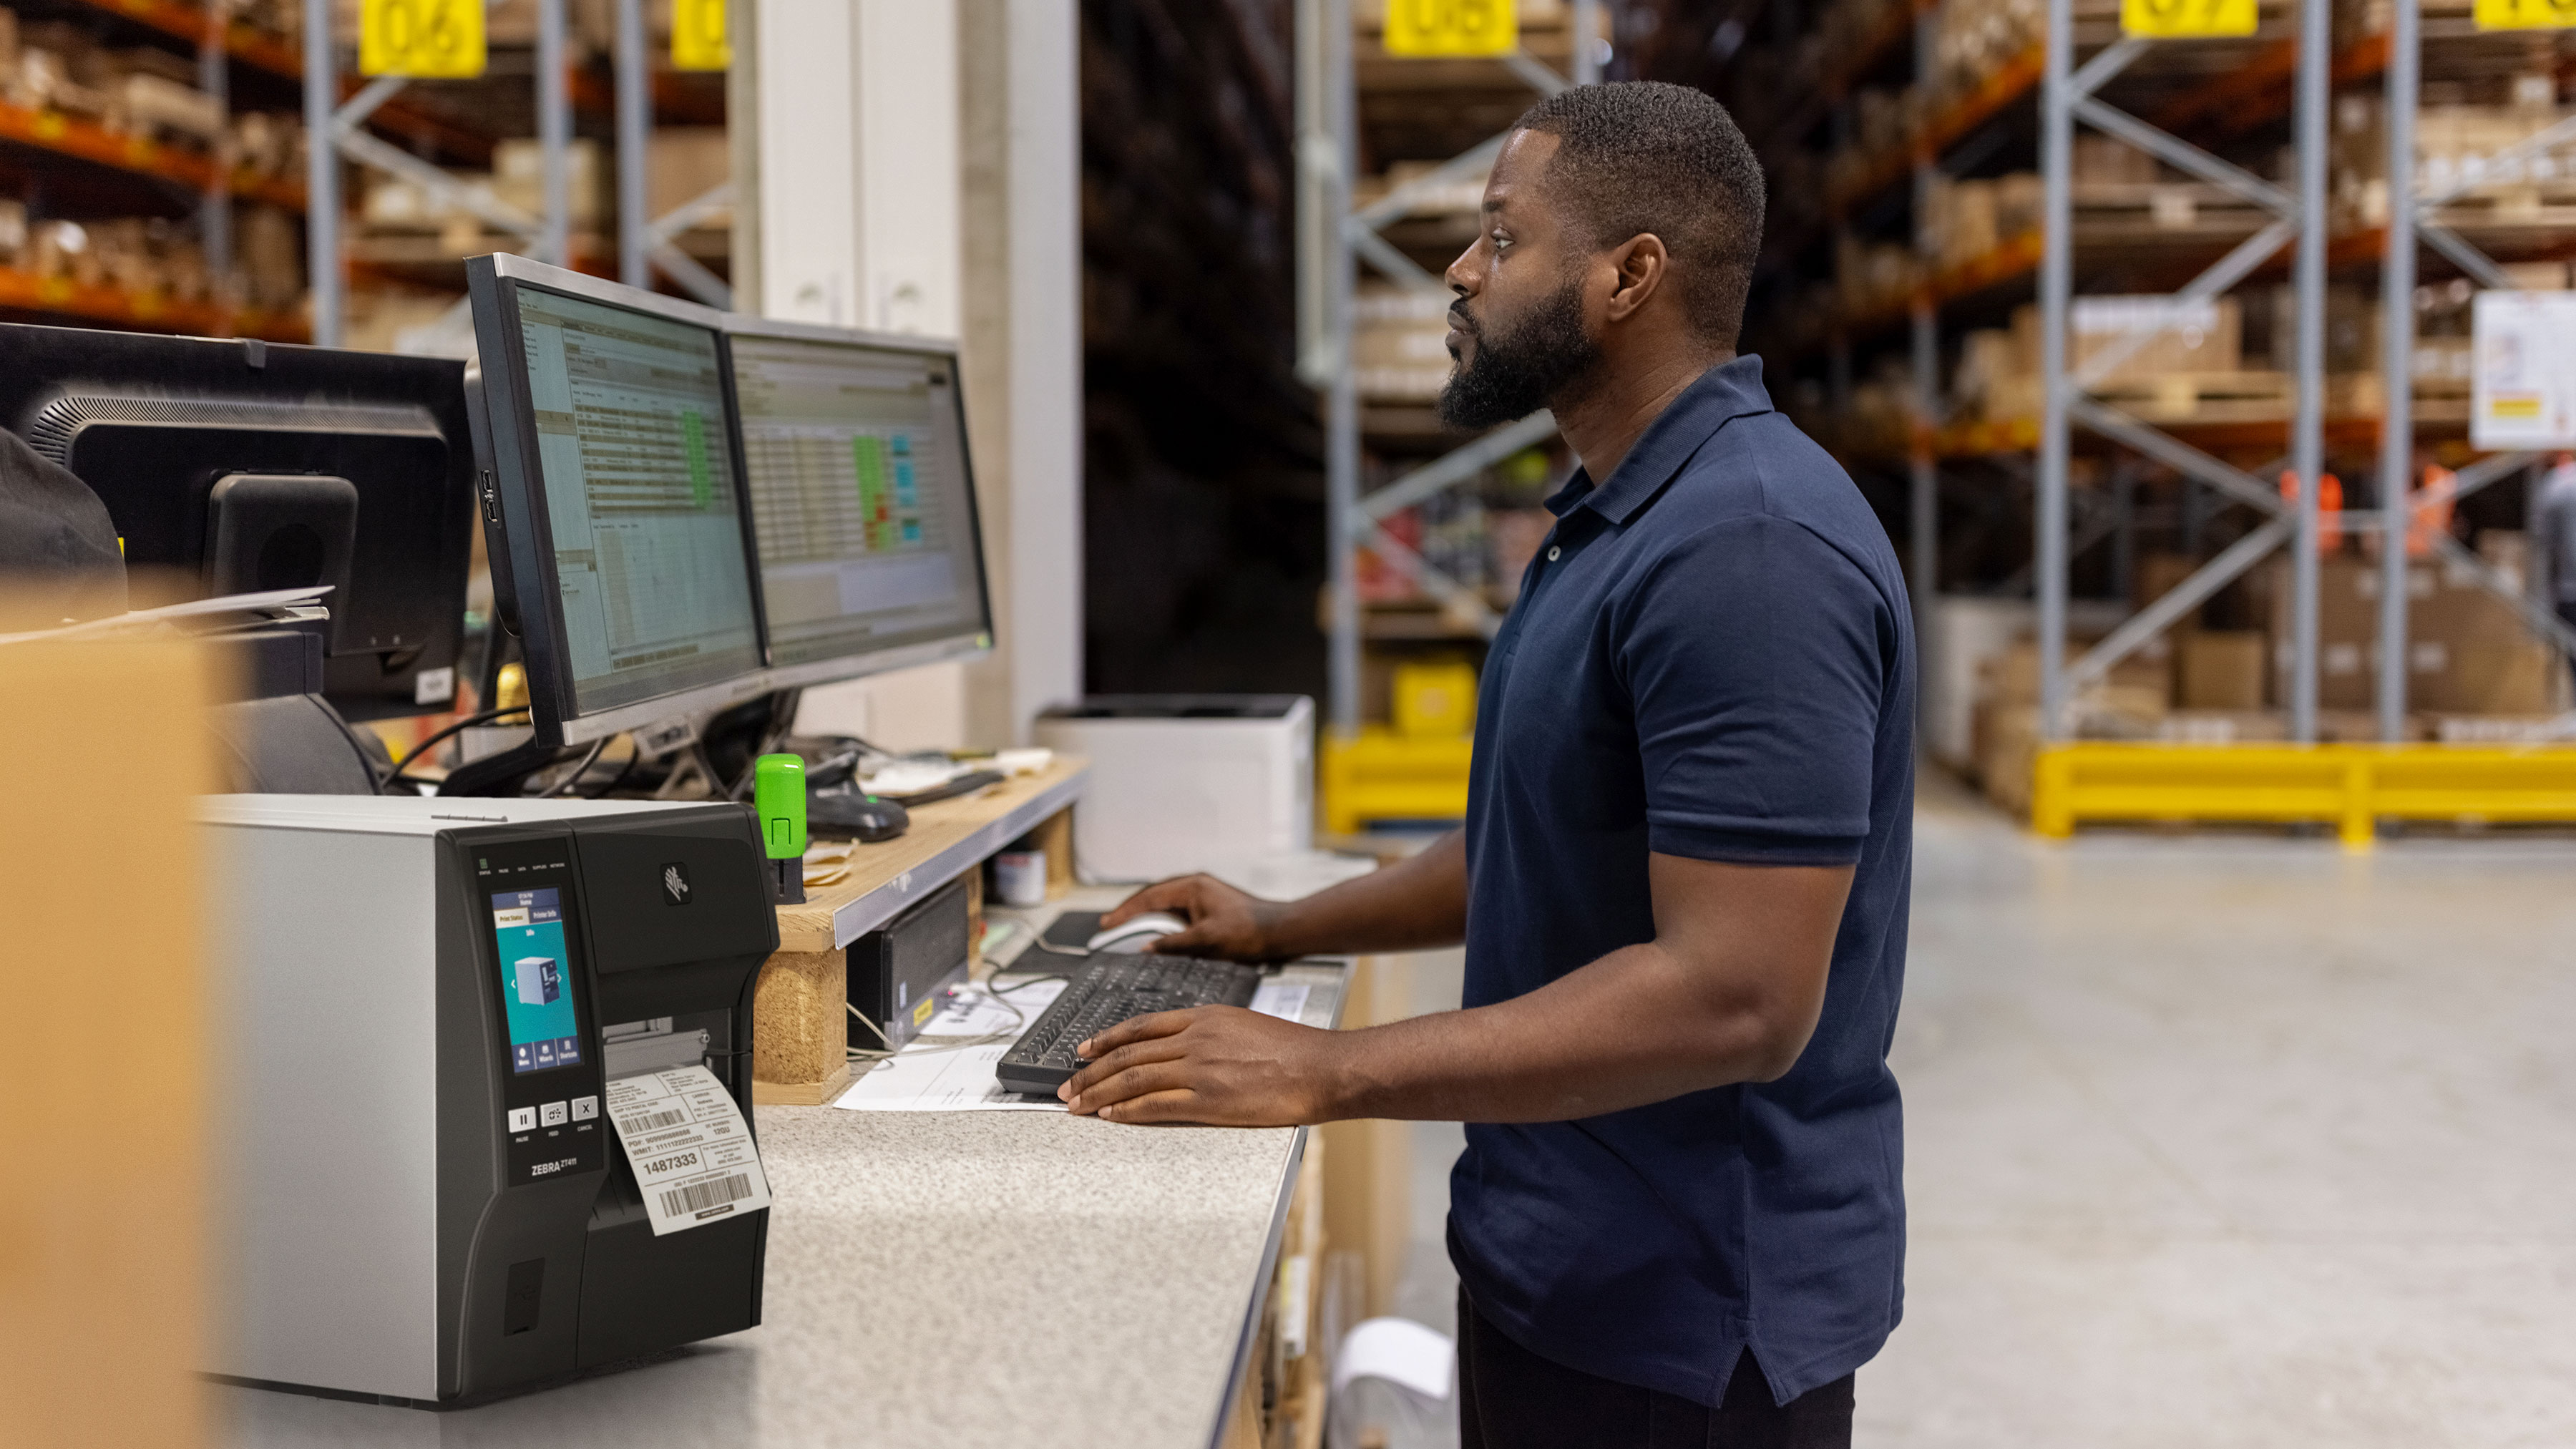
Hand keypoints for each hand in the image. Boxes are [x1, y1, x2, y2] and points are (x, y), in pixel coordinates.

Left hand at [1057, 1006, 1344, 1125]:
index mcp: (1204, 1018)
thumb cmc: (1293, 1050)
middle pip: (1128, 1053)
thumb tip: (1184, 1046)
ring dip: (1098, 1091)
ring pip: (1133, 1078)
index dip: (1106, 1038)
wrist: (1322, 1067)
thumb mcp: (1244, 1024)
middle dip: (1091, 1070)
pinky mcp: (1209, 1101)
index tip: (1084, 1049)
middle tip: (1067, 1084)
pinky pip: (1155, 1105)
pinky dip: (1127, 1111)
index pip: (1141, 1026)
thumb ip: (1209, 1033)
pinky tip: (1110, 1115)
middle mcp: (1195, 1039)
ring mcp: (1200, 1070)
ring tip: (1076, 1104)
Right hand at [1100, 875, 1288, 961]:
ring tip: (1127, 934)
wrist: (1281, 932)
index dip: (1125, 912)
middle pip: (1153, 898)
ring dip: (1147, 920)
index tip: (1106, 924)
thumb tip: (1146, 948)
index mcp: (1192, 887)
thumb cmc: (1251, 931)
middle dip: (1131, 914)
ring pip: (1165, 907)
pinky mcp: (1209, 909)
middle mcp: (1195, 887)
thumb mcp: (1207, 940)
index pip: (1148, 898)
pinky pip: (1178, 915)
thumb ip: (1174, 943)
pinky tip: (1157, 938)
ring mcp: (1202, 897)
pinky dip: (1163, 926)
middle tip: (1109, 928)